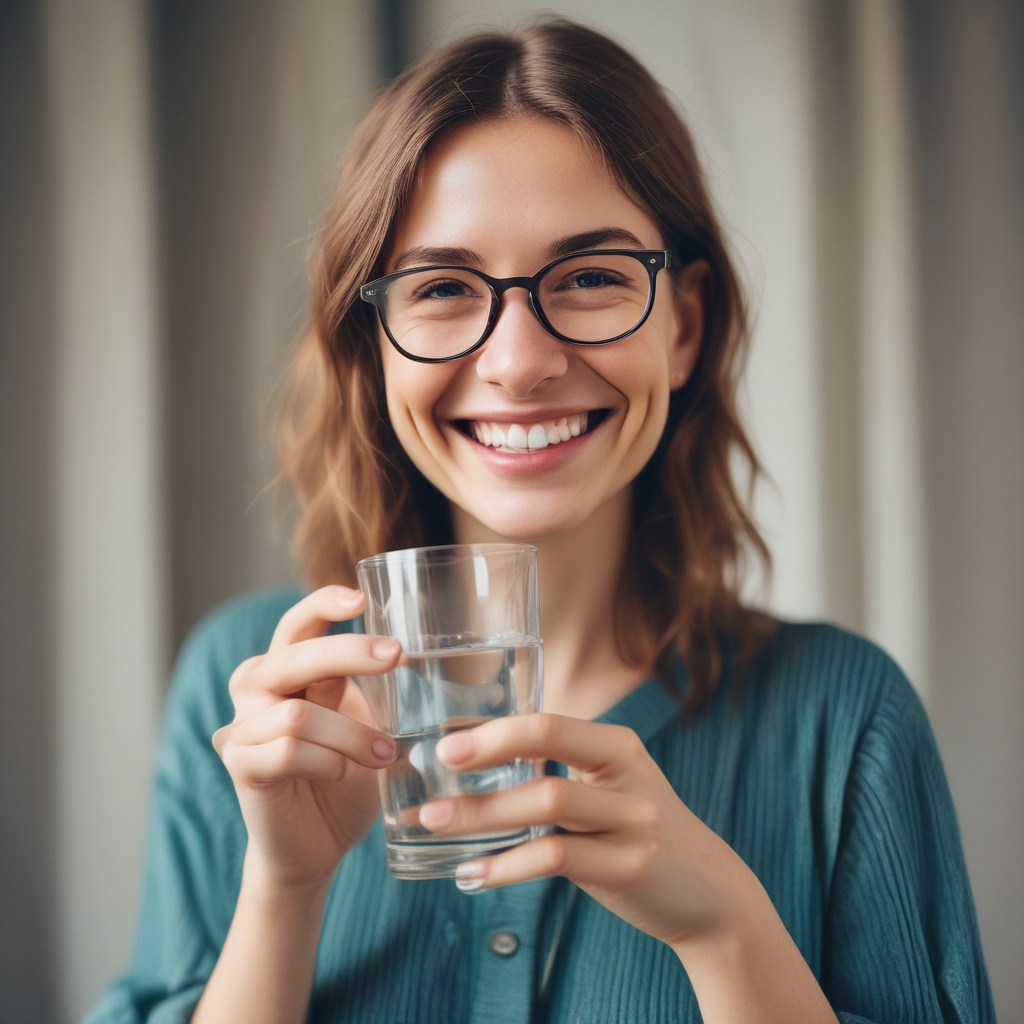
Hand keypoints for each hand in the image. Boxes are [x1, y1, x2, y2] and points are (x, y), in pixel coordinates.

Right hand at [213, 586, 400, 892]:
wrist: (317, 847)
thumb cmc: (346, 781)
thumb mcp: (362, 724)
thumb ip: (364, 689)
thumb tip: (406, 651)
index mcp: (287, 672)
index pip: (296, 626)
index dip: (321, 605)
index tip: (359, 598)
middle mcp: (256, 691)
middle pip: (294, 657)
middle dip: (349, 652)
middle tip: (396, 655)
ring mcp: (243, 728)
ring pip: (299, 714)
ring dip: (352, 734)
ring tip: (386, 754)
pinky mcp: (240, 767)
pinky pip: (287, 751)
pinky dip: (327, 761)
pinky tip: (345, 774)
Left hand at [417, 714, 754, 950]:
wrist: (708, 890)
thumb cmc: (634, 830)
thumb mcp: (608, 786)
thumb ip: (559, 768)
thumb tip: (474, 757)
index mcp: (618, 746)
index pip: (550, 723)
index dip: (496, 731)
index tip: (446, 746)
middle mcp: (629, 775)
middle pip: (548, 753)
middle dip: (483, 760)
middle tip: (432, 777)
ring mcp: (634, 822)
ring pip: (547, 805)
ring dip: (483, 815)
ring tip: (435, 823)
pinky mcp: (629, 868)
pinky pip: (556, 860)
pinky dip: (506, 867)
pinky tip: (470, 874)